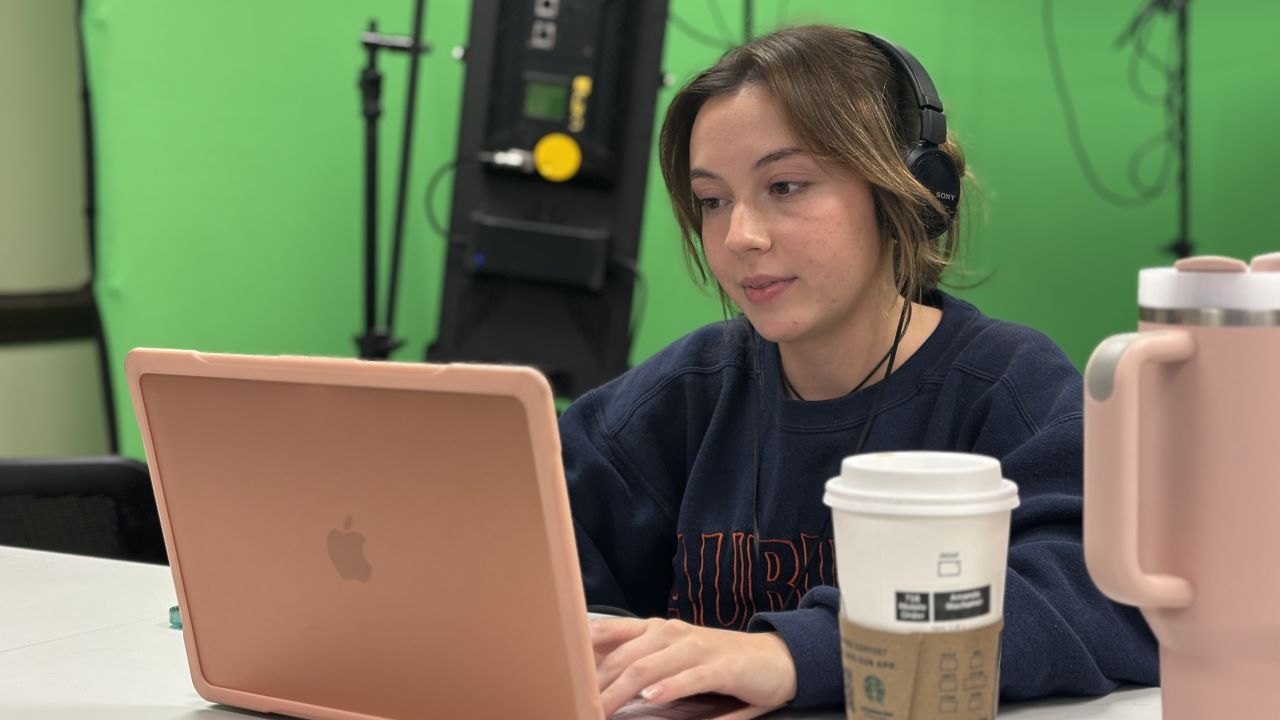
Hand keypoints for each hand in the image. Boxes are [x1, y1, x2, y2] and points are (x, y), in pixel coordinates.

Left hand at [590, 617, 796, 715]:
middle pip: (621, 658)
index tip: (558, 673)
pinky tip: (651, 699)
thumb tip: (595, 679)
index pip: (607, 634)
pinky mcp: (722, 667)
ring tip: (599, 708)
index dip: (579, 652)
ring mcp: (696, 648)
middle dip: (594, 685)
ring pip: (648, 667)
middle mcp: (671, 633)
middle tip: (574, 704)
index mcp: (654, 630)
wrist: (775, 659)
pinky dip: (668, 688)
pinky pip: (689, 677)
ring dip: (620, 690)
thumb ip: (639, 662)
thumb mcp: (673, 657)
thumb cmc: (716, 663)